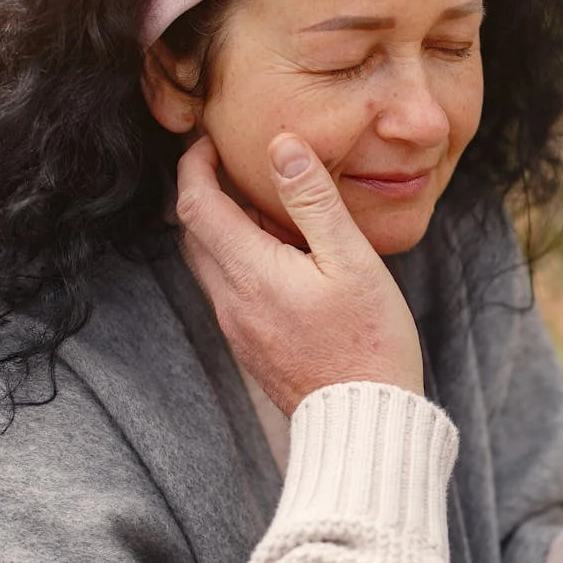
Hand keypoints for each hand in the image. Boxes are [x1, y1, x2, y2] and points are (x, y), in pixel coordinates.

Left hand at [176, 133, 423, 414]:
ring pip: (212, 262)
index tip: (211, 142)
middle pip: (194, 232)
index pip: (195, 204)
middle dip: (207, 192)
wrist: (363, 420)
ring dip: (228, 228)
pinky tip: (289, 262)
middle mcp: (231, 300)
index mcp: (249, 272)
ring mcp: (238, 327)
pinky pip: (232, 290)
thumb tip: (283, 146)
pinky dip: (244, 260)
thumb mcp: (351, 259)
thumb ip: (313, 200)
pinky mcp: (252, 346)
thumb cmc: (368, 340)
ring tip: (277, 214)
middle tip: (240, 167)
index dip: (195, 165)